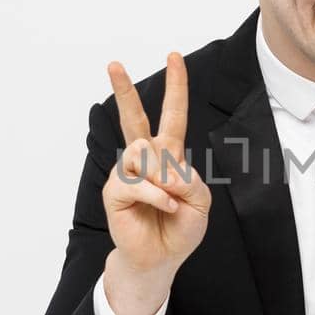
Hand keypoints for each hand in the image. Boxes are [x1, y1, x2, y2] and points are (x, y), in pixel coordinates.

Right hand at [100, 52, 210, 314]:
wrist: (162, 257)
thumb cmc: (180, 226)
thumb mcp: (200, 200)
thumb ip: (190, 179)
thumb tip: (163, 170)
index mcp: (168, 153)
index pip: (172, 114)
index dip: (175, 86)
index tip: (173, 57)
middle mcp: (144, 158)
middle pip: (134, 117)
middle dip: (124, 89)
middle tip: (113, 64)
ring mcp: (127, 173)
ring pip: (143, 154)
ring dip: (164, 178)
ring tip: (170, 200)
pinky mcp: (115, 191)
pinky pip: (138, 183)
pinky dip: (158, 197)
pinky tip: (165, 207)